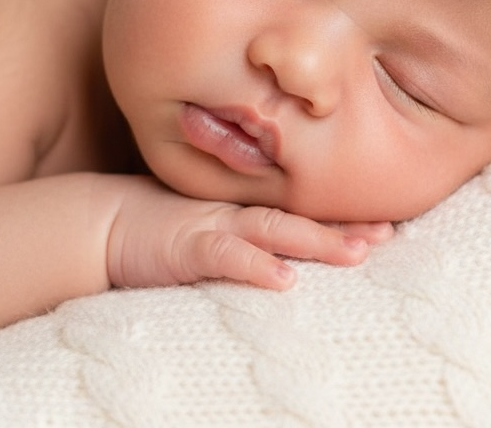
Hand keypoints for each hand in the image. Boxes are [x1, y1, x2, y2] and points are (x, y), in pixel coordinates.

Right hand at [106, 177, 392, 289]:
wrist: (103, 222)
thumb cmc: (159, 226)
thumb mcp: (206, 226)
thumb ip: (242, 232)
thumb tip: (283, 253)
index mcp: (243, 210)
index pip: (299, 213)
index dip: (340, 218)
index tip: (386, 223)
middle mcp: (236, 213)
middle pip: (298, 220)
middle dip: (343, 228)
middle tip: (387, 234)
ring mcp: (213, 226)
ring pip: (273, 231)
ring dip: (316, 241)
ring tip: (357, 252)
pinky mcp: (187, 246)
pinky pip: (226, 256)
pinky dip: (255, 266)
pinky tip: (284, 279)